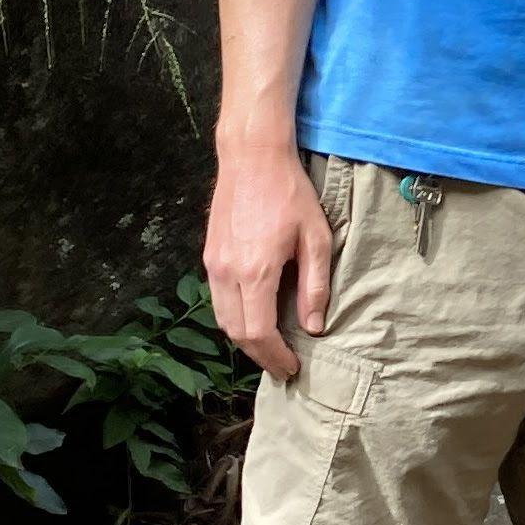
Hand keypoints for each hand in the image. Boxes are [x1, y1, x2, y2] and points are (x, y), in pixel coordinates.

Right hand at [200, 139, 333, 383]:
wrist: (252, 157)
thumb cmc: (290, 193)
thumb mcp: (316, 238)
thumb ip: (315, 286)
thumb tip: (313, 327)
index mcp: (256, 271)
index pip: (258, 332)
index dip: (275, 356)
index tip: (292, 367)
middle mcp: (227, 272)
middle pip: (236, 332)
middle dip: (259, 355)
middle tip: (281, 365)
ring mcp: (213, 264)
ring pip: (222, 318)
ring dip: (244, 339)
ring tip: (269, 348)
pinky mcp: (209, 255)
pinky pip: (217, 299)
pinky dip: (234, 317)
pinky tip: (255, 317)